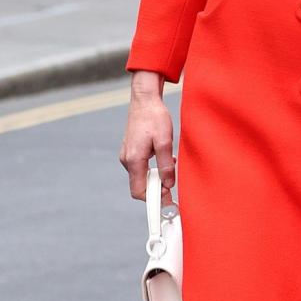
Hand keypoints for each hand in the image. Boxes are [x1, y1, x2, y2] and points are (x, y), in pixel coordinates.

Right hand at [119, 71, 175, 203]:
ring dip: (156, 177)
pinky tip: (164, 159)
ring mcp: (127, 155)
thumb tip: (168, 184)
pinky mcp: (130, 150)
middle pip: (140, 186)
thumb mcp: (165, 141)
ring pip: (141, 176)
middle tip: (173, 184)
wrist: (145, 99)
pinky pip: (141, 167)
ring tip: (170, 166)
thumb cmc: (154, 117)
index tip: (168, 201)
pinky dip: (152, 168)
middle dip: (157, 188)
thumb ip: (166, 165)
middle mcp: (127, 160)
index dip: (154, 199)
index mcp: (134, 159)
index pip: (139, 191)